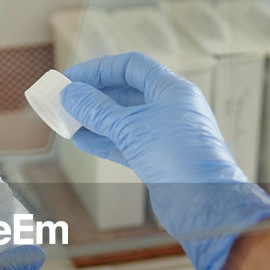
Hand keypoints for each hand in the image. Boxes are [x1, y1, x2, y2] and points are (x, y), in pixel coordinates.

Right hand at [61, 52, 269, 269]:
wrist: (206, 203)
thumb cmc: (178, 157)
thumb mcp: (131, 128)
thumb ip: (98, 110)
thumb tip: (70, 94)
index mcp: (173, 90)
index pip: (132, 66)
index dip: (99, 69)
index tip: (70, 78)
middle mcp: (171, 109)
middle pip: (126, 92)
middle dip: (94, 95)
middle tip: (63, 100)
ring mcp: (165, 134)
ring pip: (124, 120)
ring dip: (95, 119)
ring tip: (66, 121)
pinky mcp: (160, 159)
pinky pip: (126, 143)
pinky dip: (104, 141)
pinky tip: (81, 141)